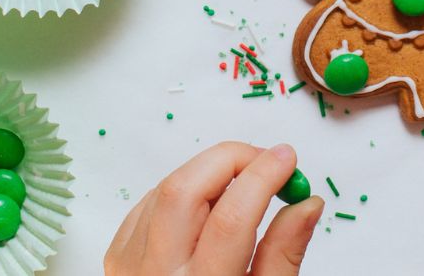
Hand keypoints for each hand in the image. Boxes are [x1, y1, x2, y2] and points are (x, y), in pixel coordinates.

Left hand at [105, 142, 324, 275]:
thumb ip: (284, 255)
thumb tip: (306, 204)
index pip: (231, 217)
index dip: (263, 175)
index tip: (287, 159)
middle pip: (184, 191)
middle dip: (231, 160)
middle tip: (266, 162)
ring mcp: (129, 268)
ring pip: (163, 190)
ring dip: (207, 174)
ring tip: (241, 186)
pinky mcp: (117, 260)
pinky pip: (147, 206)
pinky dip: (180, 192)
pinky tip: (205, 205)